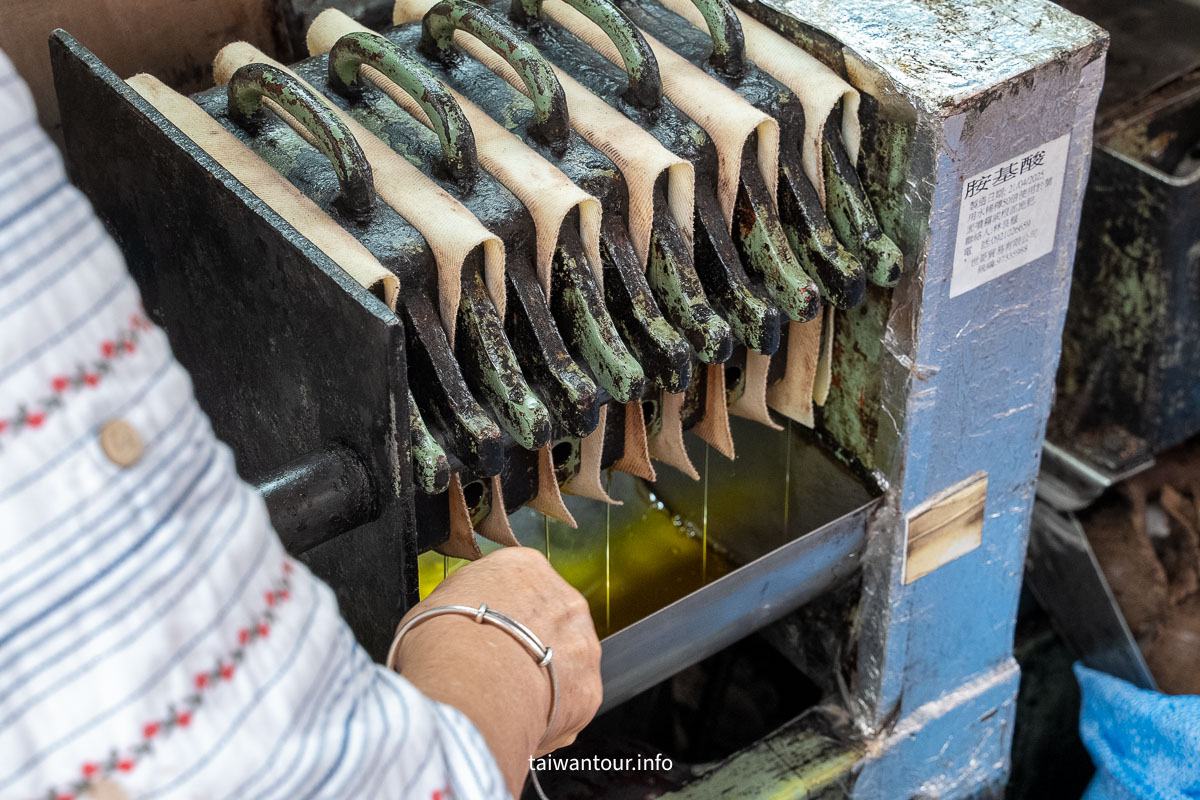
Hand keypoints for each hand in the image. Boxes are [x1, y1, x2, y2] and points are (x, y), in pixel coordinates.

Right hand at [394, 547, 601, 793]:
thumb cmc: (442, 644)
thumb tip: (455, 615)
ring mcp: (583, 643)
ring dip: (542, 677)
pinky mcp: (589, 689)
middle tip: (494, 668)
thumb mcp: (433, 604)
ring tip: (505, 698)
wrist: (467, 691)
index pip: (520, 583)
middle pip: (549, 619)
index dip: (499, 612)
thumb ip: (460, 603)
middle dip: (527, 643)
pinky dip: (551, 713)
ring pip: (565, 660)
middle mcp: (564, 598)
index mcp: (525, 567)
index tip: (485, 631)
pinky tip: (520, 719)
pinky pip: (570, 702)